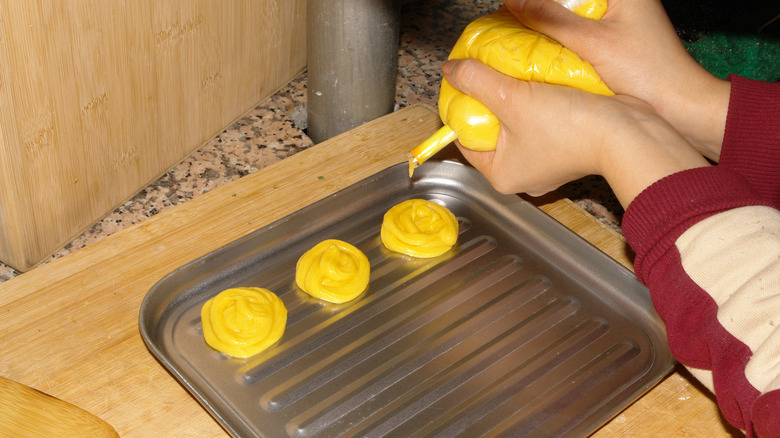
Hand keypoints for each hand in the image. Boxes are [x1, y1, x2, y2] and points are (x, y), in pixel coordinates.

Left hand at [443, 58, 709, 206]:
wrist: (627, 133)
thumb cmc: (571, 128)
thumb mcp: (512, 98)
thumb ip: (476, 82)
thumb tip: (452, 70)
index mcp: (500, 175)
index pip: (463, 140)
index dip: (460, 109)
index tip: (461, 84)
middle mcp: (521, 175)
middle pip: (490, 131)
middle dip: (488, 101)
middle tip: (485, 75)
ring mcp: (545, 164)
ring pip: (516, 125)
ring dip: (513, 99)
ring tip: (510, 74)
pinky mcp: (565, 150)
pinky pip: (539, 123)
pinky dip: (536, 103)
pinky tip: (536, 82)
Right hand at [503, 0, 730, 160]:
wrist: (682, 109)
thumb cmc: (650, 74)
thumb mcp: (594, 43)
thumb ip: (552, 20)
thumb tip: (514, 2)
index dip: (537, 0)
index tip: (508, 7)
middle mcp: (622, 1)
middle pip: (567, 1)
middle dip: (538, 9)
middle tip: (508, 19)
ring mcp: (617, 23)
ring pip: (569, 15)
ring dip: (546, 24)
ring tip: (517, 34)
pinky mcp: (613, 44)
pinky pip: (575, 34)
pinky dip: (557, 41)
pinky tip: (538, 52)